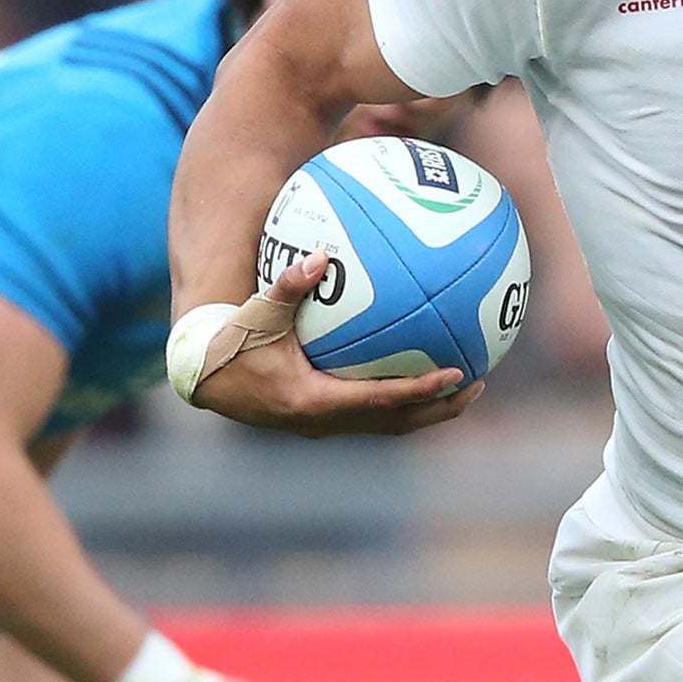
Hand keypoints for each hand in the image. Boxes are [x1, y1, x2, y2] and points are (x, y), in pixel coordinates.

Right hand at [190, 251, 484, 435]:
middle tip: (475, 384)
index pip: (381, 399)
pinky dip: (403, 402)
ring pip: (388, 425)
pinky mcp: (324, 421)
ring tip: (464, 388)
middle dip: (439, 407)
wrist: (207, 378)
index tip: (455, 372)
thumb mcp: (259, 311)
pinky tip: (422, 375)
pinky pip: (374, 415)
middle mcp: (325, 422)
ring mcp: (326, 426)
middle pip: (397, 422)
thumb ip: (289, 285)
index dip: (421, 389)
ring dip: (428, 410)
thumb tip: (319, 255)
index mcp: (313, 400)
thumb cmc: (234, 341)